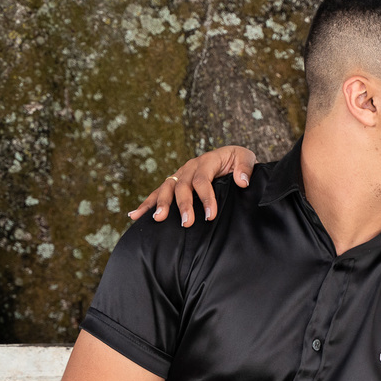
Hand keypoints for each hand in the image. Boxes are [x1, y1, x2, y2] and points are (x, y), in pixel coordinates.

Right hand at [129, 146, 256, 226]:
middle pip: (182, 185)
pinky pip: (158, 193)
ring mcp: (179, 174)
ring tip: (158, 219)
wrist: (229, 157)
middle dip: (183, 205)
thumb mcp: (245, 158)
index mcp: (207, 160)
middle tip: (187, 223)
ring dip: (161, 204)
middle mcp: (190, 167)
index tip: (210, 214)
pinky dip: (146, 204)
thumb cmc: (237, 160)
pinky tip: (134, 216)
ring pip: (167, 188)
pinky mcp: (174, 183)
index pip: (203, 179)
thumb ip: (245, 168)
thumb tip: (242, 181)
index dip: (206, 197)